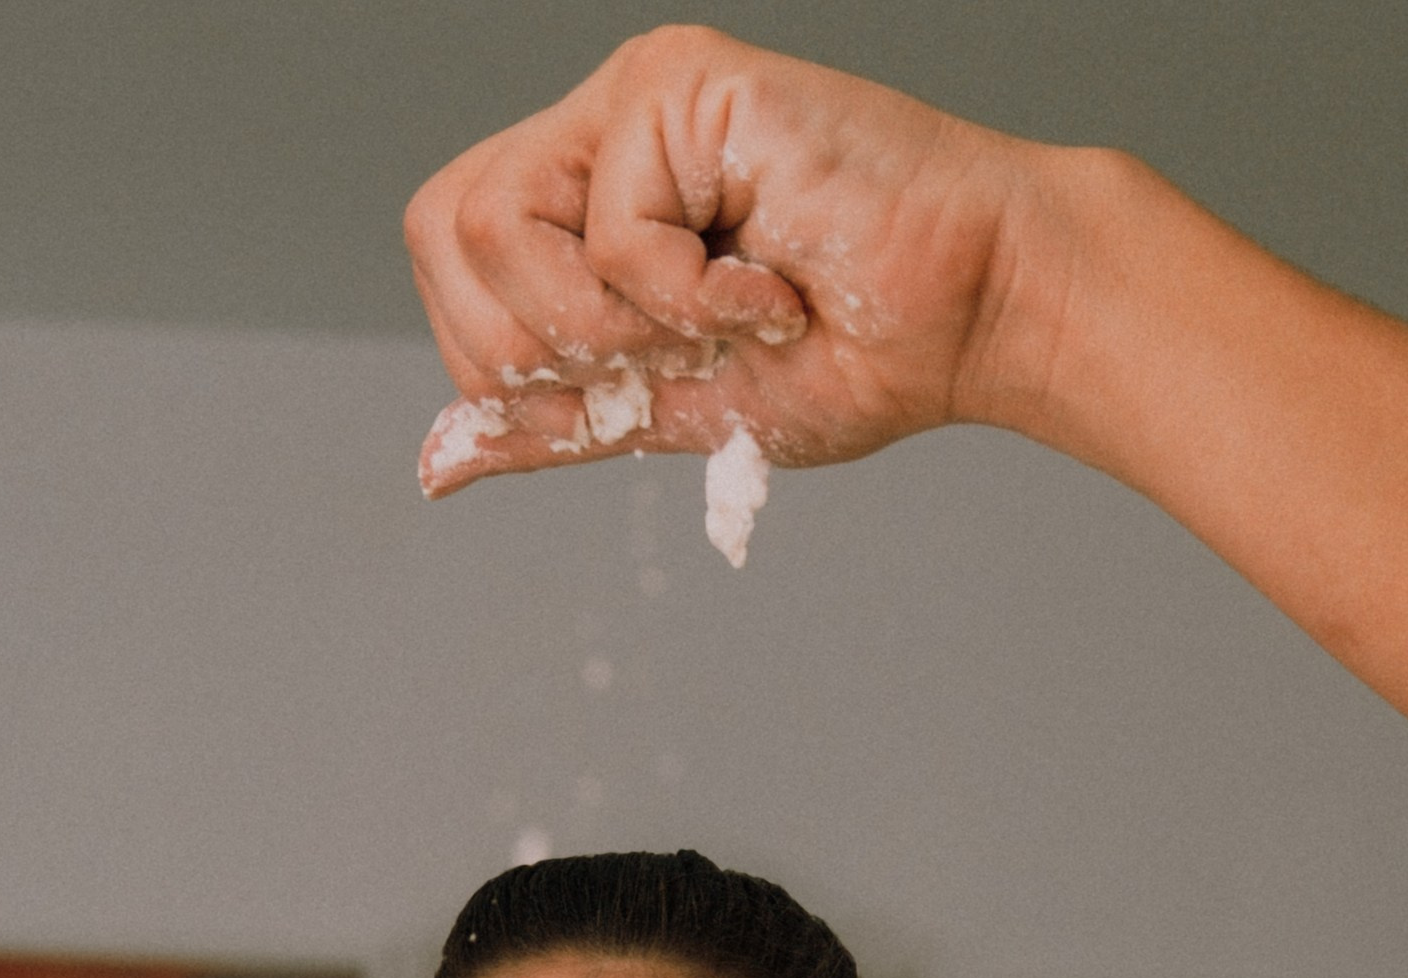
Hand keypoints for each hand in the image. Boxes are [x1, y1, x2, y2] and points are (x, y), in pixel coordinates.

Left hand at [404, 26, 1054, 493]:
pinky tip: (772, 282)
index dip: (509, 356)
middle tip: (674, 350)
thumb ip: (557, 424)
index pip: (449, 256)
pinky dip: (693, 300)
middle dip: (548, 346)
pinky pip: (613, 232)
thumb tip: (435, 463)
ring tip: (721, 316)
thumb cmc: (858, 352)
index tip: (641, 375)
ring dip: (614, 324)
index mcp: (586, 188)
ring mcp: (640, 95)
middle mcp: (601, 126)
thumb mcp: (676, 412)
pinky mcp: (687, 84)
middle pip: (445, 231)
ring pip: (499, 226)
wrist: (972, 316)